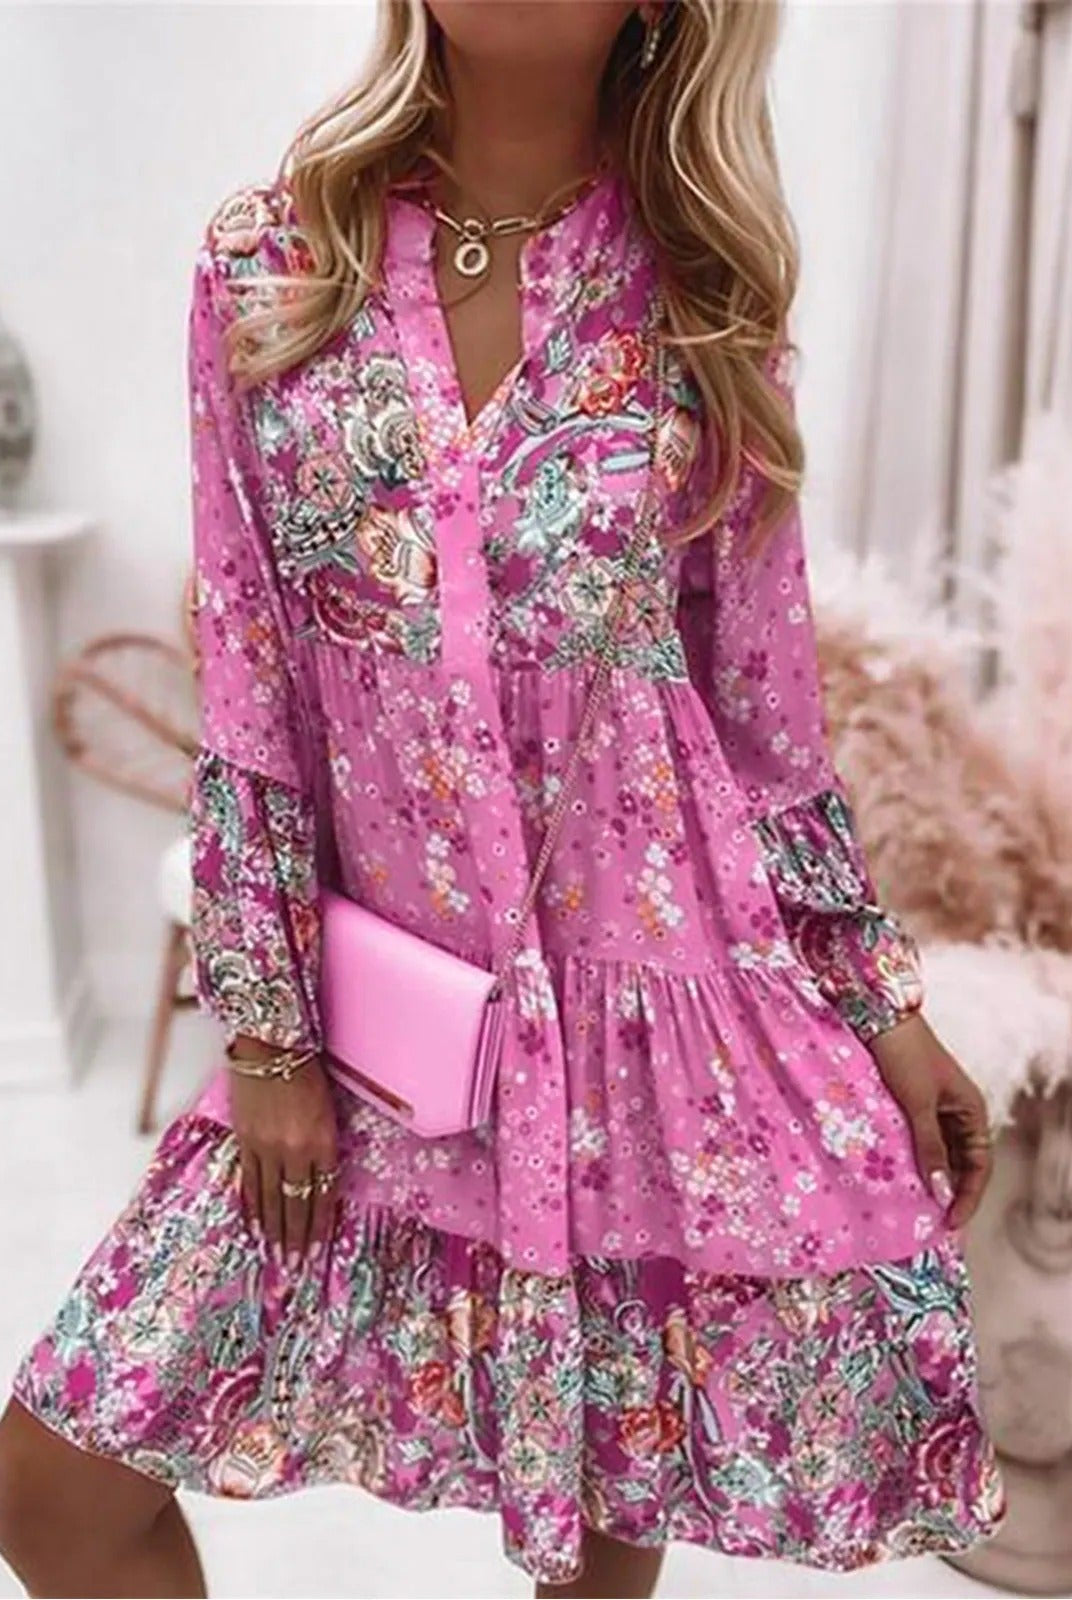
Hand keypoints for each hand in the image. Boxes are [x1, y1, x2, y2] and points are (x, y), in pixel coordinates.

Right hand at [227, 1040, 339, 1264]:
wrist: (270, 1045)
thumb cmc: (308, 1070)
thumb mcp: (329, 1108)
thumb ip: (326, 1144)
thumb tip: (322, 1179)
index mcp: (322, 1142)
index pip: (322, 1195)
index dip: (318, 1226)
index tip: (315, 1251)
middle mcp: (294, 1150)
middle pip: (295, 1204)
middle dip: (295, 1239)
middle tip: (293, 1267)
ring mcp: (266, 1147)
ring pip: (270, 1199)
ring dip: (273, 1231)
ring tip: (275, 1256)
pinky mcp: (245, 1140)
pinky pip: (249, 1182)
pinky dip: (252, 1207)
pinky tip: (254, 1226)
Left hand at [869, 1013, 992, 1228]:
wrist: (878, 1015)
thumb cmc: (904, 1055)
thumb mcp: (917, 1104)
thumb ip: (929, 1147)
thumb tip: (941, 1192)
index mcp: (971, 1111)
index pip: (979, 1165)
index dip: (968, 1196)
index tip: (950, 1223)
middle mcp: (958, 1113)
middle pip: (962, 1163)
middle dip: (951, 1193)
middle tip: (932, 1224)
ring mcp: (935, 1109)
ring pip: (940, 1154)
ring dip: (932, 1178)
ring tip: (916, 1208)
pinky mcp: (911, 1105)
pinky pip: (919, 1141)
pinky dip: (914, 1161)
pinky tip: (900, 1179)